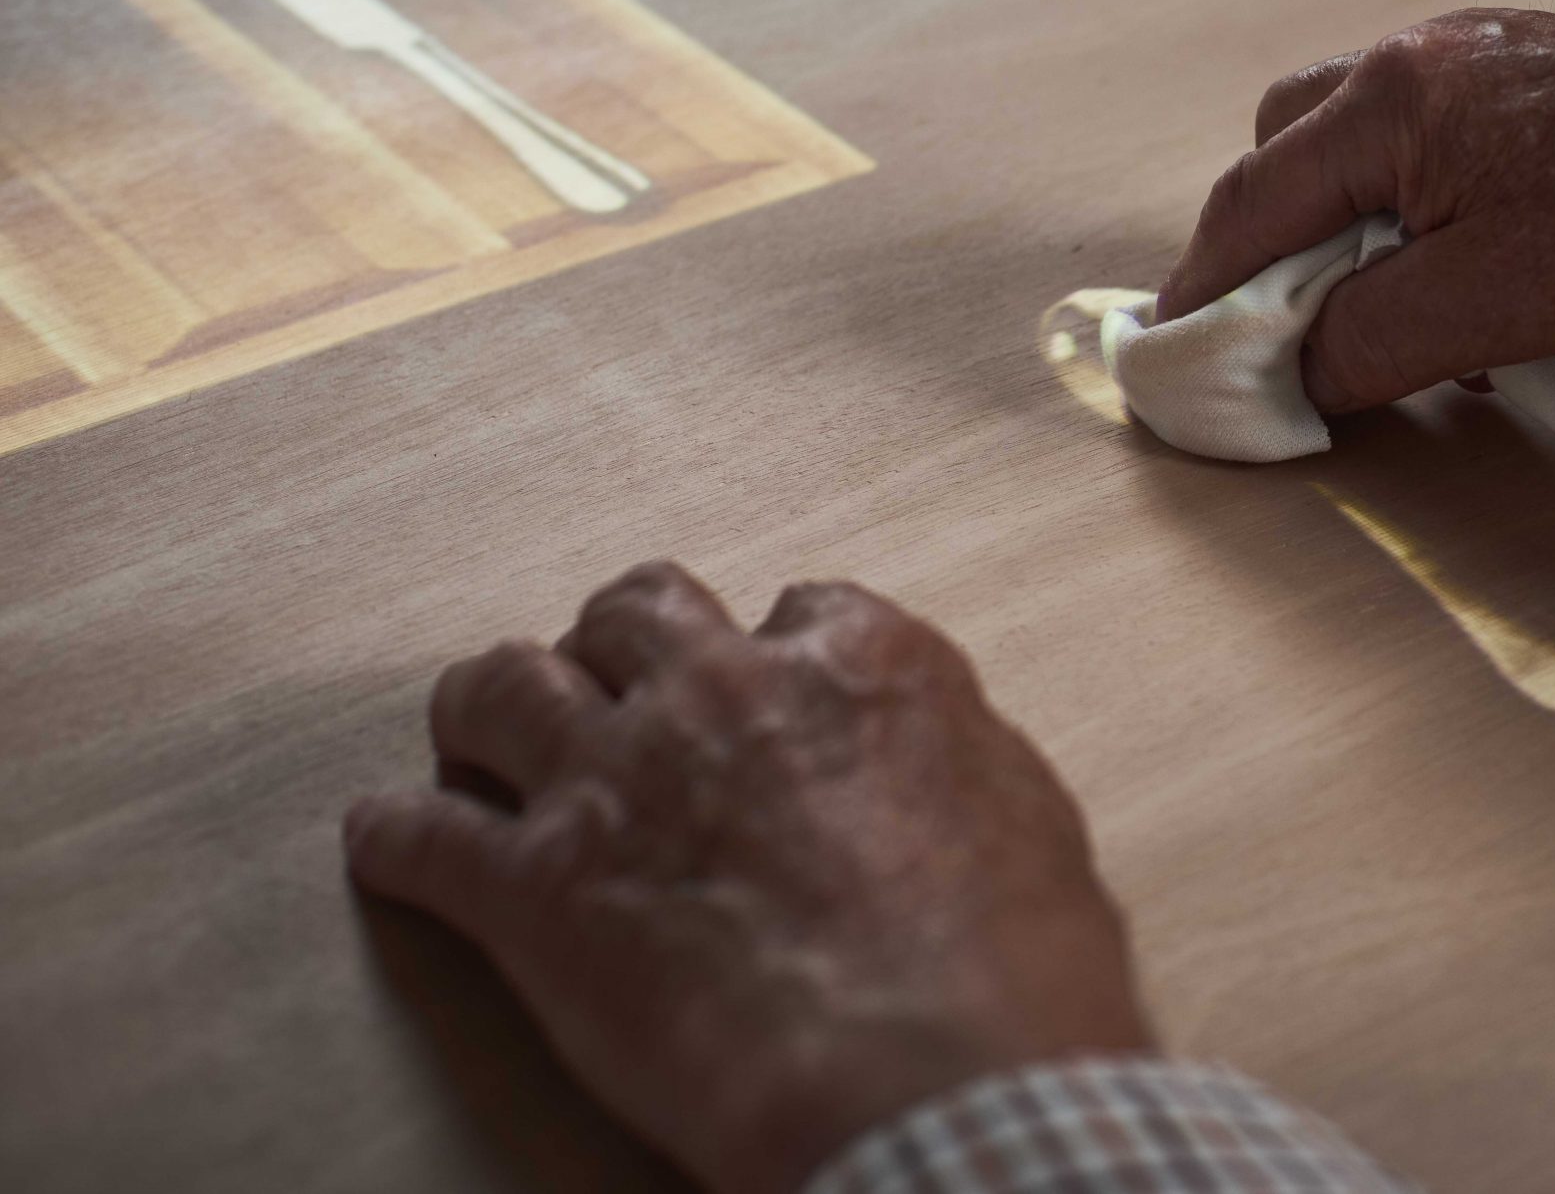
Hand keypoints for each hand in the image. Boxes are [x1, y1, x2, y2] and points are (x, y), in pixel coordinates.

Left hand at [344, 563, 1152, 1193]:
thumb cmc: (1009, 977)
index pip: (797, 606)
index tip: (759, 680)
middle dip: (619, 650)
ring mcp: (618, 782)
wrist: (930, 1082)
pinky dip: (397, 839)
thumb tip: (933, 764)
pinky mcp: (535, 892)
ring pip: (503, 682)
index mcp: (859, 668)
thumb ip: (958, 761)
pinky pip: (422, 835)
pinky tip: (390, 841)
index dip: (772, 649)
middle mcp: (727, 693)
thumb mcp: (1030, 824)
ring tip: (479, 733)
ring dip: (490, 708)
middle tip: (612, 692)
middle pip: (634, 613)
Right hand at [1157, 9, 1554, 410]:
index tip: (1175, 350)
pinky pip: (1448, 140)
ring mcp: (1494, 52)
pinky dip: (1432, 208)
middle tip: (1290, 326)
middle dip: (1275, 239)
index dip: (1203, 284)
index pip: (1250, 198)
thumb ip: (1361, 342)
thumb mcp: (1482, 309)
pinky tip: (1488, 274)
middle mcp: (1427, 52)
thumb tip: (1292, 372)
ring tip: (1406, 316)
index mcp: (1390, 98)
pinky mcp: (1552, 72)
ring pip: (1374, 143)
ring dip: (1362, 229)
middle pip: (1294, 145)